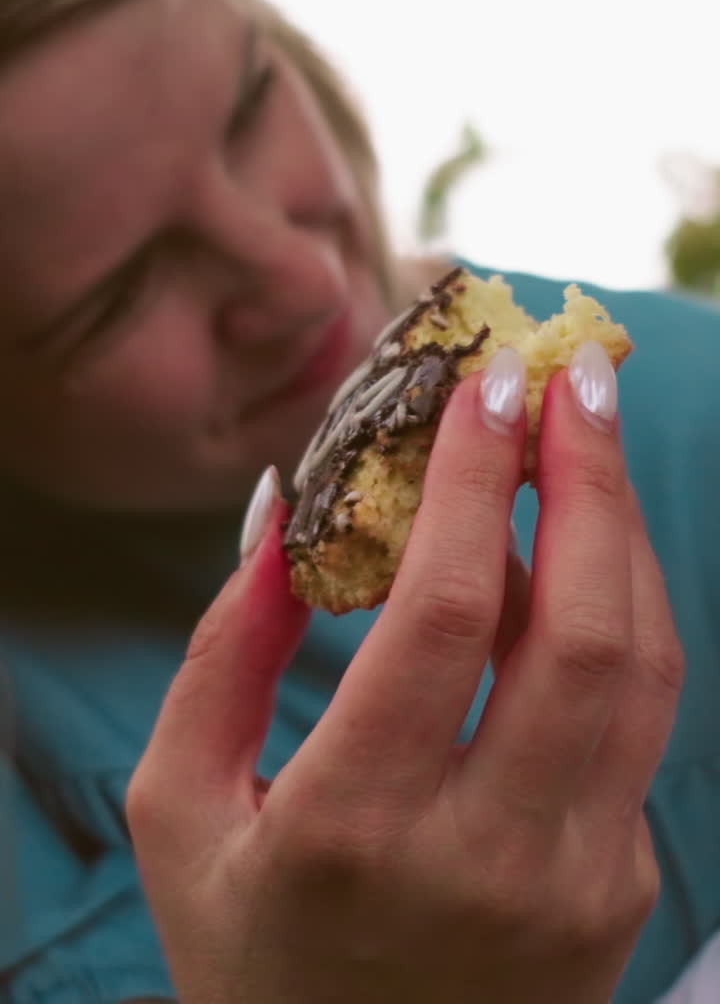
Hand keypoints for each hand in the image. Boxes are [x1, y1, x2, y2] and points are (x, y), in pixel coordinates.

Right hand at [127, 346, 682, 1003]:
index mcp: (354, 831)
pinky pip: (639, 721)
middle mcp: (489, 861)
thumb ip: (221, 653)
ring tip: (587, 441)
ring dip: (621, 534)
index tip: (486, 382)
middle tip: (573, 378)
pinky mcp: (620, 891)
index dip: (475, 479)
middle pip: (583, 630)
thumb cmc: (247, 956)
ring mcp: (576, 885)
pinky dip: (615, 615)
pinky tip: (573, 558)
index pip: (447, 614)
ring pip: (642, 668)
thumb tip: (284, 506)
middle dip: (587, 478)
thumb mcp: (179, 812)